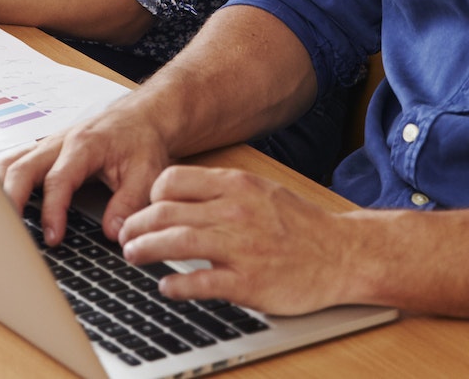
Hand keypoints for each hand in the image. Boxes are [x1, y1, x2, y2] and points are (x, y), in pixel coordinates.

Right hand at [0, 98, 173, 245]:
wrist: (140, 117)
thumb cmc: (141, 141)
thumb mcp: (147, 172)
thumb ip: (129, 202)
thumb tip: (112, 232)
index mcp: (84, 145)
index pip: (58, 180)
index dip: (52, 211)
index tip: (52, 237)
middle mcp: (58, 142)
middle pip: (21, 168)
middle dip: (10, 200)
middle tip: (7, 232)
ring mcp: (47, 145)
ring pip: (10, 163)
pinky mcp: (43, 152)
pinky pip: (13, 163)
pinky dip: (0, 182)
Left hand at [116, 166, 359, 316]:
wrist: (343, 255)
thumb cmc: (301, 226)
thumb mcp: (262, 192)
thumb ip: (223, 193)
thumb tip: (178, 197)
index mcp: (237, 185)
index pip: (172, 181)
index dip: (149, 197)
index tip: (144, 210)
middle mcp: (235, 212)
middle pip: (165, 212)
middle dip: (136, 226)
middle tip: (125, 238)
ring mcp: (241, 247)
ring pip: (174, 243)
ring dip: (145, 250)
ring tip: (133, 256)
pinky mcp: (247, 282)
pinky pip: (198, 283)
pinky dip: (174, 286)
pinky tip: (166, 287)